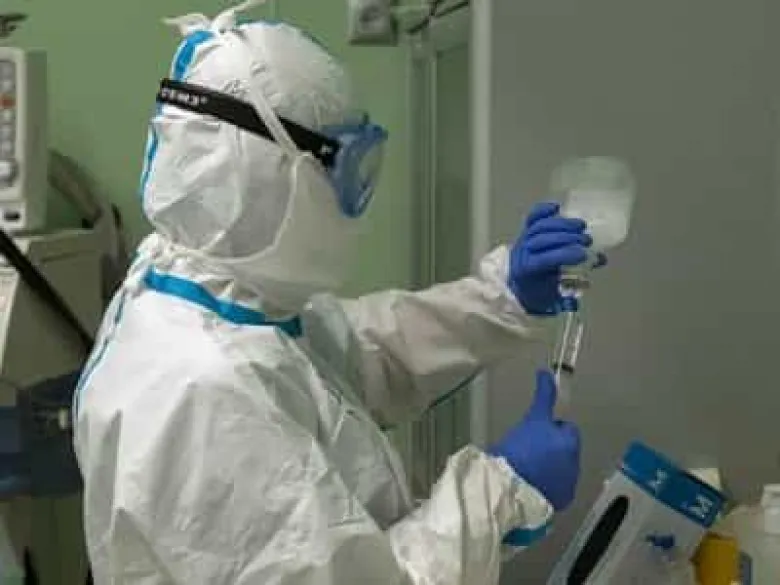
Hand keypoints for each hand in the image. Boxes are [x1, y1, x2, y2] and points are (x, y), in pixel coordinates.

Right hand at [489, 370, 580, 510]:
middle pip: (565, 449)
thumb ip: (544, 395)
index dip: (549, 427)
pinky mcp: (559, 502)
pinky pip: (556, 489)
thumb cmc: (518, 451)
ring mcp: (568, 485)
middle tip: (526, 448)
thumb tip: (546, 372)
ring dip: (549, 466)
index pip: (566, 428)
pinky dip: (546, 485)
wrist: (506, 488)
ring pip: (561, 469)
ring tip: (525, 466)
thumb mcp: (532, 419)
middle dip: (551, 447)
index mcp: (570, 442)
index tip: (532, 432)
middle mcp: (575, 464)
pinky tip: (529, 483)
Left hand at [508, 202, 591, 315]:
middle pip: (542, 239)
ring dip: (562, 224)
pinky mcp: (524, 231)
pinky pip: (531, 217)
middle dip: (567, 238)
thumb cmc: (540, 290)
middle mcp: (522, 253)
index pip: (544, 260)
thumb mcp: (556, 291)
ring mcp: (522, 240)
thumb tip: (600, 259)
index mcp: (527, 272)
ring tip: (581, 226)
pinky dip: (542, 210)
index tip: (584, 254)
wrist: (518, 285)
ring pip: (539, 226)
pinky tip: (557, 207)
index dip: (564, 255)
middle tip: (587, 240)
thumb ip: (578, 277)